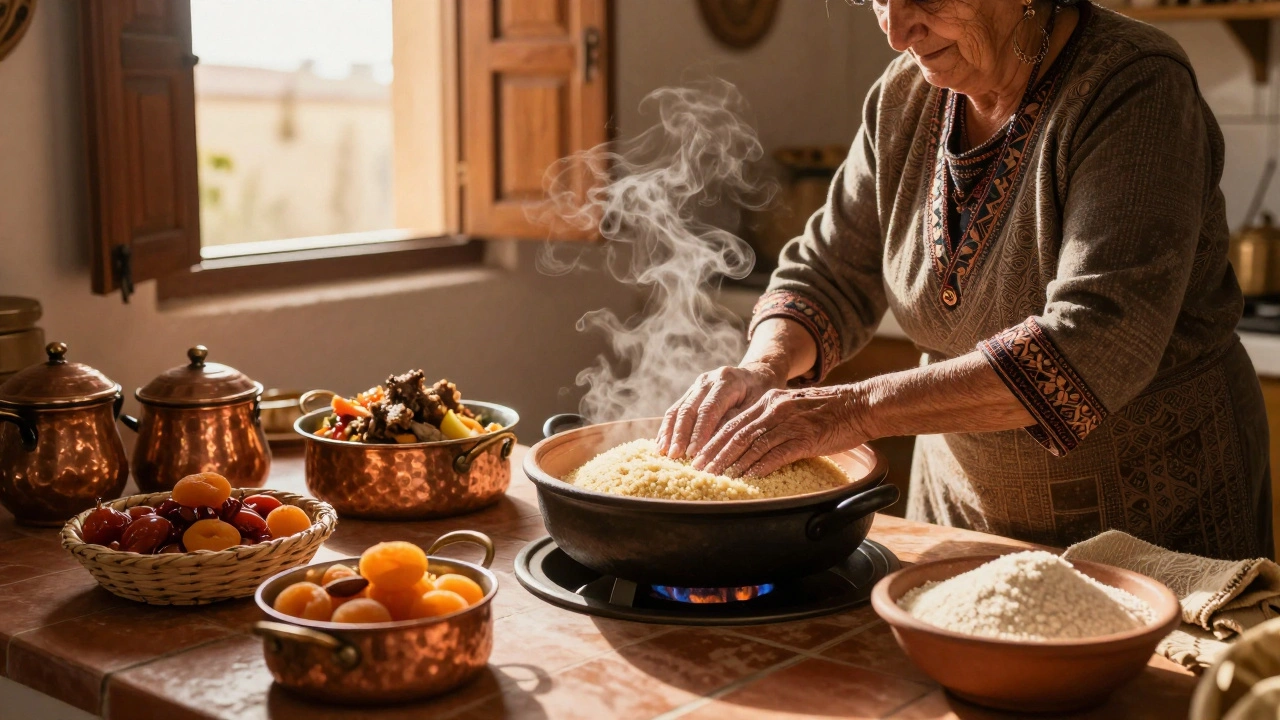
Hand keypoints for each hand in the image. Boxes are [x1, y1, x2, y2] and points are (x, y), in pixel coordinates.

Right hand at [656, 363, 785, 459]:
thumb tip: (715, 444)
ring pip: (678, 409)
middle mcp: (708, 380)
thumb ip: (737, 421)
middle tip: (674, 456)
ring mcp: (696, 385)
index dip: (699, 432)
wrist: (757, 374)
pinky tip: (661, 444)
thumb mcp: (757, 406)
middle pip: (688, 409)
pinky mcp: (690, 392)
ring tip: (663, 453)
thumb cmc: (761, 393)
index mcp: (727, 381)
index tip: (693, 453)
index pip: (709, 409)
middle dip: (680, 435)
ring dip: (669, 432)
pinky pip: (675, 410)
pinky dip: (667, 428)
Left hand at [692, 385, 868, 478]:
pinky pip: (776, 454)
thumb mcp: (795, 407)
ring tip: (718, 478)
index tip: (699, 457)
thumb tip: (753, 442)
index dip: (714, 441)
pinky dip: (760, 468)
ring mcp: (790, 423)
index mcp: (770, 400)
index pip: (734, 423)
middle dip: (716, 454)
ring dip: (733, 464)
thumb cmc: (831, 411)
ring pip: (752, 445)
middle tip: (700, 471)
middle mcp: (775, 409)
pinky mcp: (805, 438)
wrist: (861, 405)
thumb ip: (773, 419)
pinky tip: (748, 479)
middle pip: (737, 434)